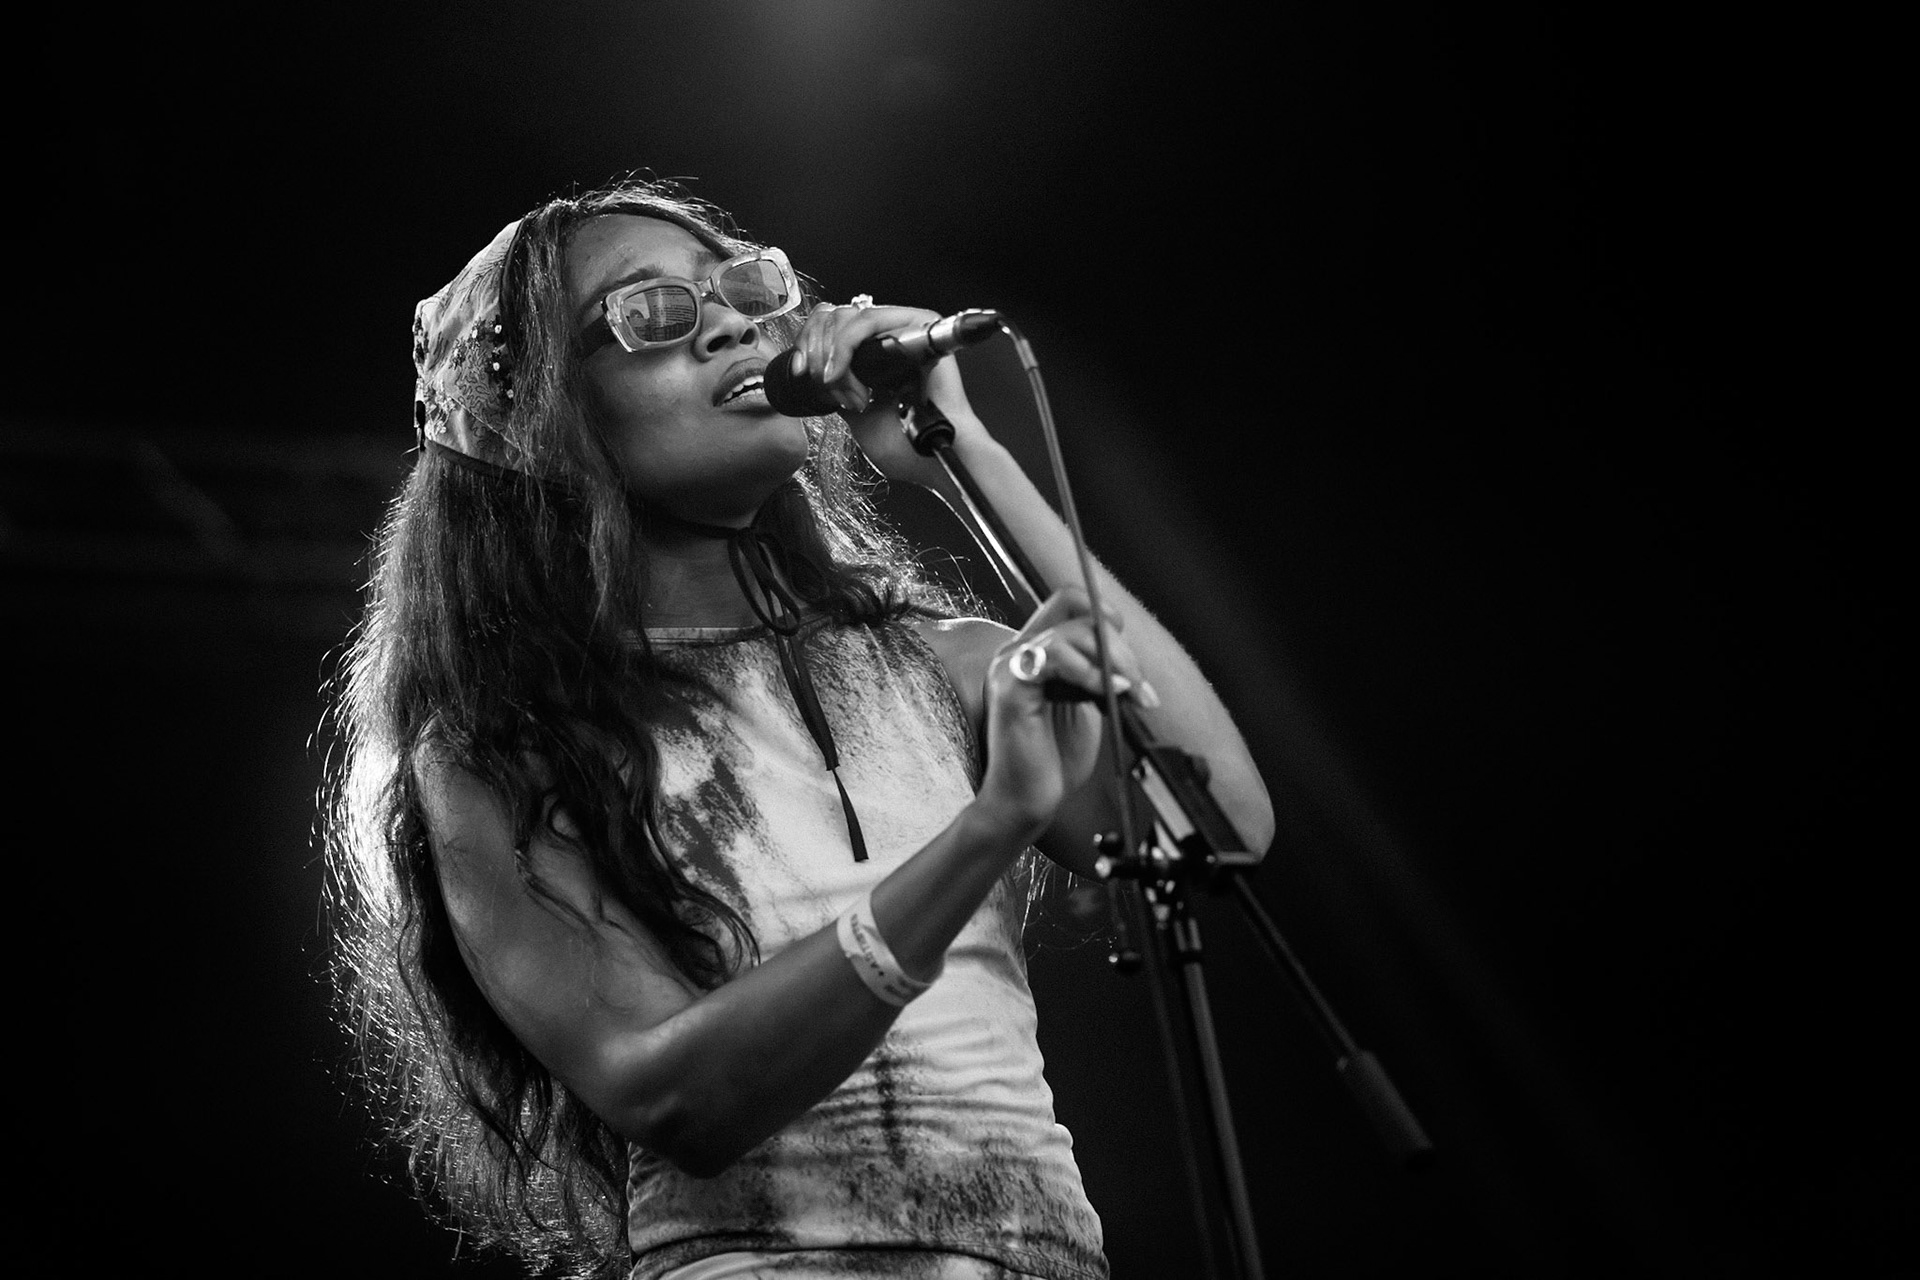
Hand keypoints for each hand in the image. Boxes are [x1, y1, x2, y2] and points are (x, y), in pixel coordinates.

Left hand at [788, 299, 985, 488]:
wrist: (934, 457)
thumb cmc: (906, 445)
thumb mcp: (855, 416)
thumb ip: (838, 388)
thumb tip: (816, 373)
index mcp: (880, 350)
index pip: (831, 324)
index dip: (807, 345)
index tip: (799, 373)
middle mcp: (893, 333)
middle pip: (832, 315)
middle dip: (817, 354)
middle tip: (828, 390)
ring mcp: (906, 326)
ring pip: (845, 317)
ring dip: (832, 357)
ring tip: (848, 394)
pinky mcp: (918, 324)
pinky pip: (865, 321)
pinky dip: (843, 348)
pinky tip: (840, 375)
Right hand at [974, 586, 1145, 844]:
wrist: (1026, 801)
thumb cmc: (1054, 760)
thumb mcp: (1086, 705)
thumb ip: (1098, 674)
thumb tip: (1129, 658)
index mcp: (1036, 651)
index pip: (1070, 602)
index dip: (1107, 620)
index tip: (1129, 663)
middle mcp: (1019, 649)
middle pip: (1075, 606)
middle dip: (1118, 644)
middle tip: (1139, 685)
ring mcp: (1012, 664)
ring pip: (1073, 631)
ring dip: (1114, 660)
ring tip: (1129, 693)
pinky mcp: (1012, 686)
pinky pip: (1055, 657)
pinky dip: (1090, 672)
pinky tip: (1108, 694)